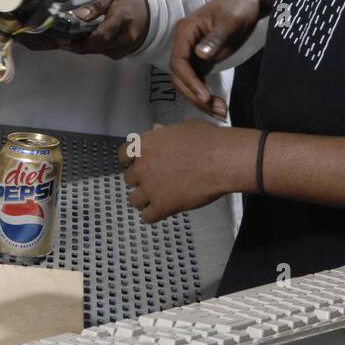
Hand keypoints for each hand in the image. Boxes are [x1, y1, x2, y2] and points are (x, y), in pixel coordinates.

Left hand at [65, 0, 149, 58]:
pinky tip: (75, 42)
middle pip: (96, 47)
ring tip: (60, 41)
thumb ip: (94, 7)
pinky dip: (87, 47)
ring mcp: (124, 48)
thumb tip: (76, 16)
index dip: (81, 40)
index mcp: (124, 18)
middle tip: (55, 40)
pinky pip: (99, 52)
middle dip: (74, 45)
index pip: (102, 35)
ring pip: (95, 51)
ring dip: (78, 47)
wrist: (150, 12)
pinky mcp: (120, 53)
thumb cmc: (130, 1)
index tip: (64, 38)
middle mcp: (126, 37)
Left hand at [117, 120, 232, 222]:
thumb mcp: (183, 127)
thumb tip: (158, 131)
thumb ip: (165, 133)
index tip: (137, 162)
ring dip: (144, 199)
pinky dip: (153, 215)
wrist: (222, 160)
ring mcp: (151, 188)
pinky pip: (147, 217)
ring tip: (156, 198)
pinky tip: (162, 211)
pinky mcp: (162, 206)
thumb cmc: (208, 141)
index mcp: (145, 145)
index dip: (131, 160)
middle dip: (141, 179)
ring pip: (134, 200)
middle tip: (154, 179)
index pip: (123, 155)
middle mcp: (143, 166)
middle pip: (129, 178)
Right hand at [169, 0, 262, 118]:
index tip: (204, 96)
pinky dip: (206, 96)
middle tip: (216, 110)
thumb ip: (215, 38)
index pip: (178, 62)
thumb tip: (199, 56)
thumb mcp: (229, 21)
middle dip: (195, 96)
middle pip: (180, 77)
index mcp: (185, 31)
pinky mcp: (202, 62)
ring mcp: (192, 54)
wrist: (250, 2)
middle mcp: (184, 44)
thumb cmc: (239, 6)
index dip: (189, 81)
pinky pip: (199, 83)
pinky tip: (219, 106)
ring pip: (188, 83)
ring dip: (201, 100)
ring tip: (221, 112)